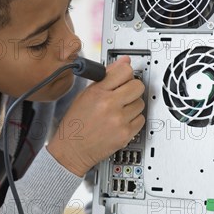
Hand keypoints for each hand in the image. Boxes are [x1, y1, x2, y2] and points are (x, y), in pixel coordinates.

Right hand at [48, 56, 145, 176]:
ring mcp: (119, 121)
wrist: (71, 150)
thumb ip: (106, 77)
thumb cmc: (75, 124)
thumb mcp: (85, 95)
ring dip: (132, 106)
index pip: (125, 71)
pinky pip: (141, 120)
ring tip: (118, 112)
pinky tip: (121, 122)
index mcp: (98, 92)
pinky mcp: (126, 134)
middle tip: (123, 95)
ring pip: (141, 103)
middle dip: (132, 89)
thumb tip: (124, 63)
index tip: (124, 78)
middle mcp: (109, 105)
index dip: (126, 74)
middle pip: (138, 86)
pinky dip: (133, 121)